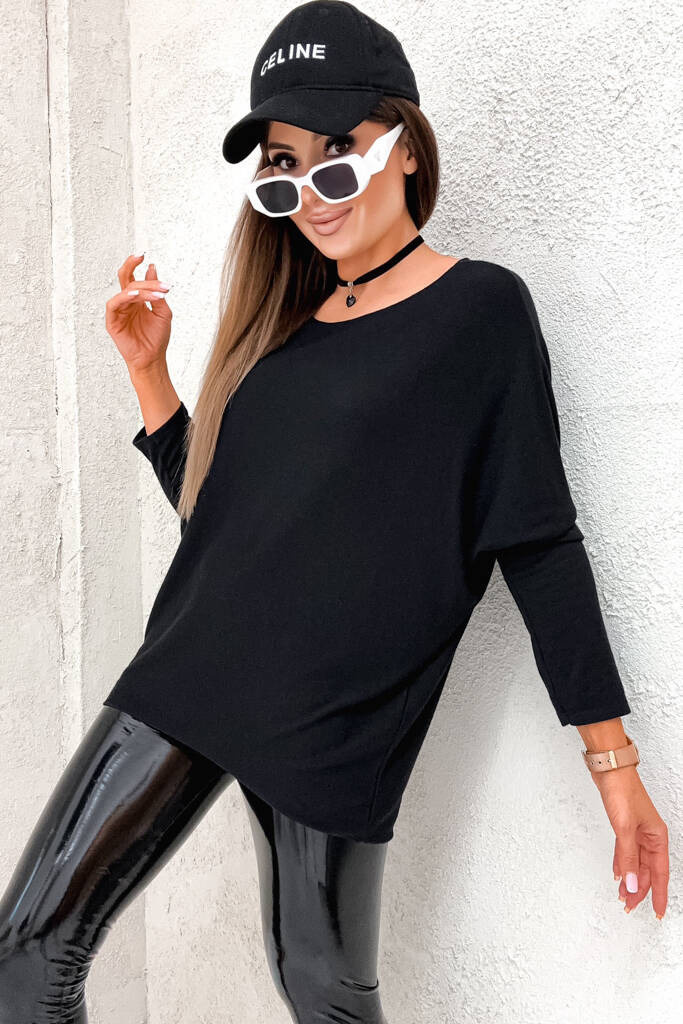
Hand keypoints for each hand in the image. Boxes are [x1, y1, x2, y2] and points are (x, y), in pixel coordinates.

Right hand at [106, 254, 172, 373]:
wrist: (153, 359)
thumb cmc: (157, 338)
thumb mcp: (163, 312)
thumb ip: (157, 292)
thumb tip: (152, 268)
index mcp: (137, 299)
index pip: (134, 277)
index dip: (138, 265)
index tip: (147, 257)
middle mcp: (127, 302)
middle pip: (124, 277)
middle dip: (131, 265)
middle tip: (143, 257)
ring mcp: (118, 310)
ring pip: (125, 290)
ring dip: (141, 288)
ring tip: (158, 293)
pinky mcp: (112, 320)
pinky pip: (114, 304)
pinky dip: (124, 297)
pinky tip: (136, 295)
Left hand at [591, 765, 667, 918]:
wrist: (609, 769)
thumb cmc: (622, 791)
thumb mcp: (625, 829)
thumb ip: (628, 858)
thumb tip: (632, 884)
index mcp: (657, 837)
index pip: (660, 874)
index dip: (658, 894)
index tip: (657, 912)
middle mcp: (650, 835)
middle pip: (646, 870)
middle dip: (638, 890)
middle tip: (629, 907)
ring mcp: (637, 830)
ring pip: (636, 862)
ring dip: (629, 879)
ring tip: (622, 896)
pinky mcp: (625, 825)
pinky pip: (626, 851)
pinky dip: (622, 863)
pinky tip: (618, 874)